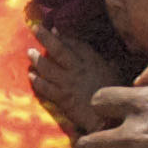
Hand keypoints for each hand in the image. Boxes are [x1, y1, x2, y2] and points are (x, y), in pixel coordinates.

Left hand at [32, 18, 131, 134]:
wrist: (108, 119)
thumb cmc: (115, 96)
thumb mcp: (116, 75)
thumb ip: (111, 65)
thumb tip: (112, 60)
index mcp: (92, 61)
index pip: (75, 43)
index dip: (63, 36)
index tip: (53, 29)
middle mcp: (78, 69)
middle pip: (58, 50)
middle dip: (45, 37)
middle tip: (35, 28)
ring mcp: (68, 83)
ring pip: (48, 67)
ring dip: (37, 59)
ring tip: (30, 52)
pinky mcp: (62, 98)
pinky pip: (45, 87)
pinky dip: (37, 81)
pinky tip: (31, 76)